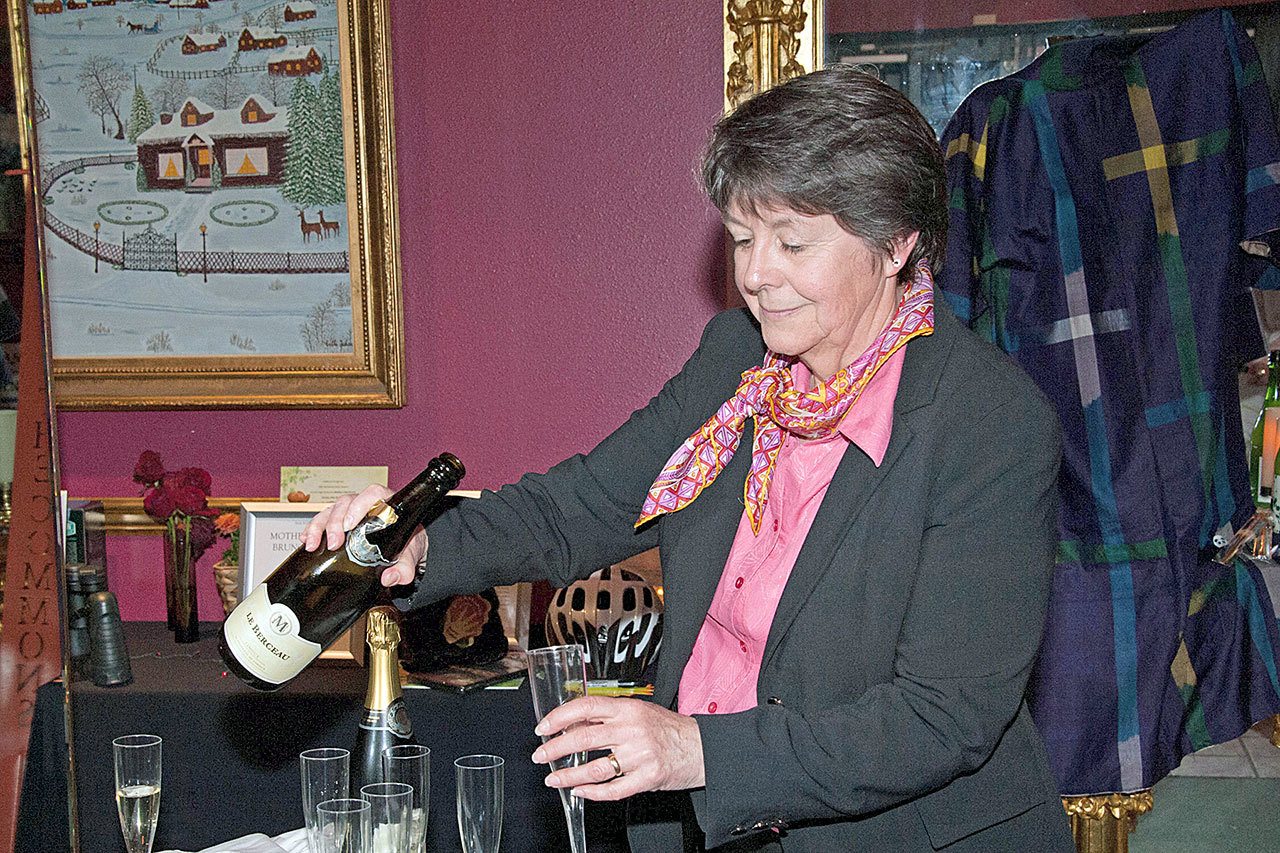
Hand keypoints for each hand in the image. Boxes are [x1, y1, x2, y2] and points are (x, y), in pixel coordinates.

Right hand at [300, 485, 426, 586]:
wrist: (406, 545)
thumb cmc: (408, 542)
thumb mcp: (411, 555)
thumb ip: (405, 568)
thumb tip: (389, 578)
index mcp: (387, 504)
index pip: (373, 494)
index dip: (359, 505)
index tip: (351, 524)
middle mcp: (367, 504)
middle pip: (347, 502)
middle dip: (336, 522)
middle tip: (334, 543)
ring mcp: (352, 511)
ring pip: (332, 509)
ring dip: (319, 526)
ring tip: (313, 544)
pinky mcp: (341, 520)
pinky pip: (323, 519)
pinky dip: (313, 529)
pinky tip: (306, 540)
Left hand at [530, 696, 704, 799]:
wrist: (701, 747)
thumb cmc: (669, 729)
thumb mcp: (639, 711)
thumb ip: (609, 717)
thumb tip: (573, 723)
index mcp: (628, 709)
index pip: (585, 707)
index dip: (559, 717)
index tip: (544, 727)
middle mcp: (632, 730)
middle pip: (583, 738)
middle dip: (555, 750)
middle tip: (541, 756)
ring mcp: (640, 755)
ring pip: (594, 768)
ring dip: (569, 776)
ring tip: (555, 779)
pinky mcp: (647, 777)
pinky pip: (613, 789)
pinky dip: (592, 793)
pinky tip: (580, 791)